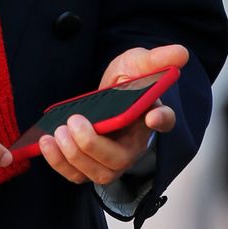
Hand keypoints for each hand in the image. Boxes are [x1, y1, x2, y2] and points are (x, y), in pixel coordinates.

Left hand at [39, 43, 185, 187]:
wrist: (107, 93)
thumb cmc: (126, 80)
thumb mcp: (138, 63)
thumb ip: (156, 58)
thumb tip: (181, 53)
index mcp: (151, 116)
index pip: (165, 121)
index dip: (161, 120)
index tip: (152, 116)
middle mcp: (134, 145)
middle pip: (120, 160)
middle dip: (94, 145)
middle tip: (75, 122)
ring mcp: (112, 159)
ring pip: (98, 173)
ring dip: (74, 156)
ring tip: (59, 131)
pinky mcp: (90, 165)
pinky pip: (77, 175)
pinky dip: (59, 163)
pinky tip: (47, 142)